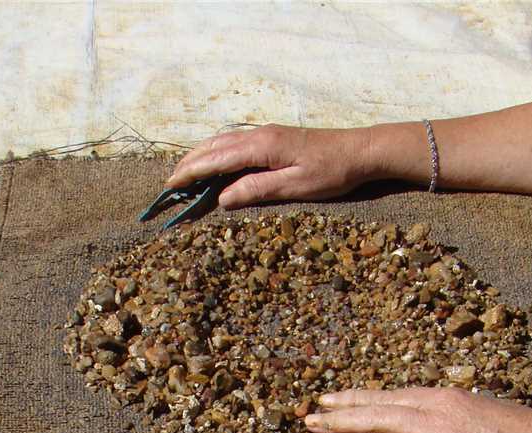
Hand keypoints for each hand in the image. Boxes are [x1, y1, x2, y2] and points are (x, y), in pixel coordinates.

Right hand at [166, 124, 375, 208]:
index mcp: (262, 146)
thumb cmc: (333, 171)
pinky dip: (218, 152)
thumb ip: (257, 190)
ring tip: (185, 172)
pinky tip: (216, 162)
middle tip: (169, 182)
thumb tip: (222, 199)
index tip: (170, 184)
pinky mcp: (275, 138)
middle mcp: (260, 135)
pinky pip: (236, 143)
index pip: (216, 159)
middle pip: (214, 147)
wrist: (361, 150)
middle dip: (189, 163)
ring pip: (223, 142)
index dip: (191, 172)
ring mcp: (267, 134)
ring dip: (201, 155)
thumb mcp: (295, 186)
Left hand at [304, 387, 531, 432]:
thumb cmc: (515, 429)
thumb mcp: (475, 403)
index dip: (352, 400)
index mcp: (440, 397)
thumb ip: (441, 407)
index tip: (326, 401)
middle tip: (307, 422)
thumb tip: (411, 410)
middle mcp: (431, 420)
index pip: (385, 397)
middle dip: (337, 421)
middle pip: (373, 419)